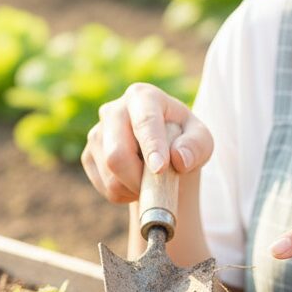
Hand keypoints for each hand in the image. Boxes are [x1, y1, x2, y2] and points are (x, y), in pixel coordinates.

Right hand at [80, 83, 213, 203]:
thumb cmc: (185, 142)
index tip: (160, 168)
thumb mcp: (202, 141)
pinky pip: (104, 187)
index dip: (151, 146)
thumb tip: (179, 158)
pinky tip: (136, 183)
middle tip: (158, 189)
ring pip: (110, 176)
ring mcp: (97, 133)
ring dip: (135, 189)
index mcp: (142, 97)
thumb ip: (197, 146)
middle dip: (138, 179)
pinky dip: (124, 194)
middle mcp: (113, 110)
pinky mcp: (89, 155)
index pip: (144, 122)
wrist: (164, 153)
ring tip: (152, 182)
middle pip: (116, 154)